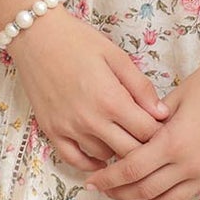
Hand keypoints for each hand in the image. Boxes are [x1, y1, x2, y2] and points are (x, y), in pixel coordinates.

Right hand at [0, 0, 169, 175]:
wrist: (35, 35)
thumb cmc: (78, 40)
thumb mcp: (116, 55)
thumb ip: (140, 86)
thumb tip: (161, 113)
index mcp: (111, 99)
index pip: (147, 132)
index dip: (160, 132)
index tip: (163, 128)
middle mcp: (91, 119)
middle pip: (129, 150)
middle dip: (144, 147)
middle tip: (149, 138)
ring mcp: (69, 128)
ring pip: (104, 156)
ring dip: (118, 152)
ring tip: (126, 141)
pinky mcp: (51, 130)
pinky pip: (74, 160)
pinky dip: (90, 164)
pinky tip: (101, 158)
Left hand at [85, 54, 199, 199]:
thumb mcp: (175, 97)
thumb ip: (153, 121)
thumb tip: (133, 137)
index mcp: (172, 142)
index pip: (132, 168)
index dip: (109, 179)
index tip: (94, 182)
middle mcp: (190, 164)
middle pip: (147, 189)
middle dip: (122, 194)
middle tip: (107, 193)